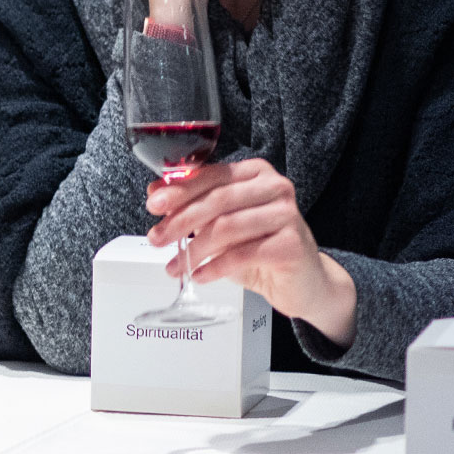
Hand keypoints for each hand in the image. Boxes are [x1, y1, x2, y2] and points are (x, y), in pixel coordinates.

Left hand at [148, 158, 356, 344]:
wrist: (300, 280)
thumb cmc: (257, 246)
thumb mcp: (220, 223)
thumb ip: (193, 205)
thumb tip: (155, 191)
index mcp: (255, 173)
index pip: (211, 176)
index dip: (179, 190)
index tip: (153, 206)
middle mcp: (275, 187)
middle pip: (217, 200)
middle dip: (180, 221)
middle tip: (156, 239)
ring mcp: (287, 214)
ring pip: (226, 227)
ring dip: (193, 249)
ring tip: (175, 267)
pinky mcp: (291, 244)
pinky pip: (242, 254)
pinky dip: (214, 267)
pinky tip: (199, 276)